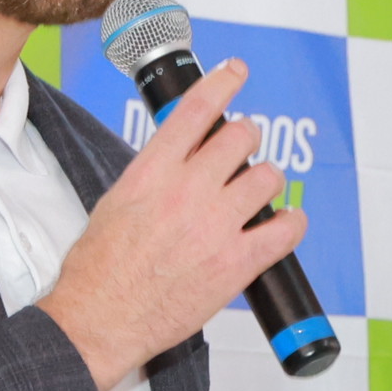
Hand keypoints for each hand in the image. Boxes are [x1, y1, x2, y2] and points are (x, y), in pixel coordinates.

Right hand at [38, 58, 303, 388]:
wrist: (100, 318)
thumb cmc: (99, 270)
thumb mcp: (115, 202)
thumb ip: (152, 176)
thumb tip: (177, 160)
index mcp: (152, 172)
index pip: (196, 110)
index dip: (222, 83)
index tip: (235, 72)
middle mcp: (187, 191)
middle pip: (240, 138)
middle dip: (246, 138)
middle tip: (244, 146)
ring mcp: (216, 226)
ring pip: (267, 178)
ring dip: (267, 179)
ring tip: (259, 189)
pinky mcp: (237, 262)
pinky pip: (284, 230)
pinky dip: (291, 223)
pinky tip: (286, 223)